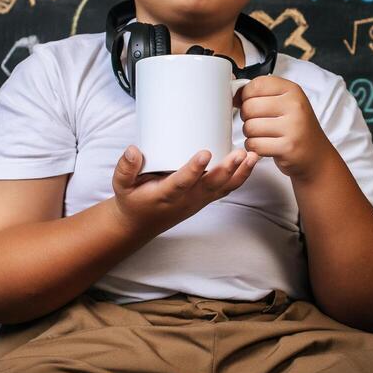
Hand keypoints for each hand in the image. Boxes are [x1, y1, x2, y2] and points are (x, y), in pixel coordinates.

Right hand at [112, 145, 257, 234]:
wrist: (140, 222)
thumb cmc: (133, 199)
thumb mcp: (121, 185)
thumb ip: (125, 168)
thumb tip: (133, 149)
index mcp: (165, 196)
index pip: (181, 183)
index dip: (194, 170)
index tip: (205, 153)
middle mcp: (185, 200)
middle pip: (210, 186)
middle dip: (226, 170)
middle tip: (239, 153)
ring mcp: (198, 200)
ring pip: (223, 188)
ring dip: (239, 173)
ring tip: (252, 156)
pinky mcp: (205, 198)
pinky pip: (226, 189)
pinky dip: (240, 176)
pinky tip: (251, 161)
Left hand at [235, 75, 330, 179]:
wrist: (315, 156)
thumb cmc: (295, 128)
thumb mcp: (285, 103)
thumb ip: (262, 95)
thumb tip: (233, 94)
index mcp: (292, 90)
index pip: (256, 85)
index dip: (246, 96)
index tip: (251, 103)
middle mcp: (295, 106)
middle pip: (249, 107)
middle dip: (247, 118)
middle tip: (257, 122)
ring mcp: (292, 127)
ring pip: (249, 127)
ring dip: (250, 134)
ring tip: (262, 135)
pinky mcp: (287, 147)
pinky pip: (254, 144)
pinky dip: (254, 147)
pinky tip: (265, 146)